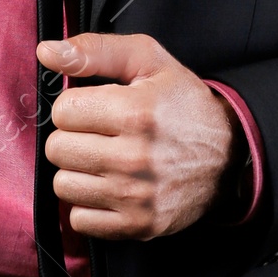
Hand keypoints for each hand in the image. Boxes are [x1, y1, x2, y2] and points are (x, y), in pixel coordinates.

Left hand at [37, 32, 237, 240]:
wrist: (230, 154)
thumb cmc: (184, 104)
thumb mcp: (148, 61)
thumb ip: (94, 51)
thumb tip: (47, 52)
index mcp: (135, 111)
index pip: (62, 111)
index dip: (75, 105)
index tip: (96, 108)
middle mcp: (135, 157)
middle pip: (58, 149)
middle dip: (73, 137)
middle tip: (98, 134)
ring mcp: (137, 196)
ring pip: (63, 185)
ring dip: (78, 171)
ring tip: (102, 160)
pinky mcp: (139, 225)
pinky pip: (80, 220)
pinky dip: (88, 205)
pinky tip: (108, 187)